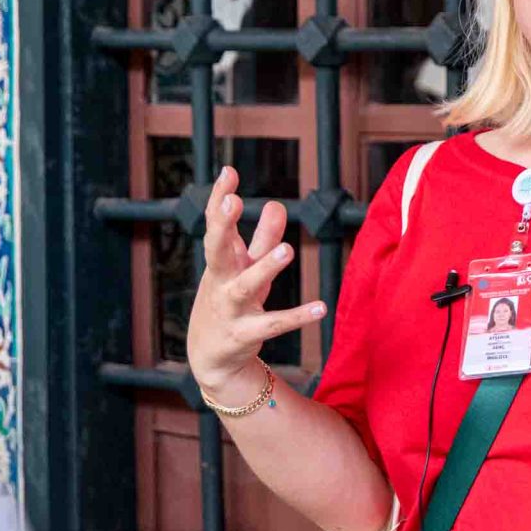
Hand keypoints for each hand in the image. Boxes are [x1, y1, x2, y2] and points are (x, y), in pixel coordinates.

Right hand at [185, 166, 323, 401]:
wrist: (210, 357)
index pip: (215, 225)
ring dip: (265, 266)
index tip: (229, 172)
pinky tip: (321, 308)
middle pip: (216, 249)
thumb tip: (279, 204)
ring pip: (246, 285)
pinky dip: (297, 316)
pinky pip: (274, 324)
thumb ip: (262, 238)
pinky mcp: (246, 334)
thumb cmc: (229, 303)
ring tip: (287, 249)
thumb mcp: (245, 269)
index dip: (220, 198)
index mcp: (221, 261)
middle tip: (232, 200)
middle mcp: (221, 281)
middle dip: (222, 224)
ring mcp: (231, 308)